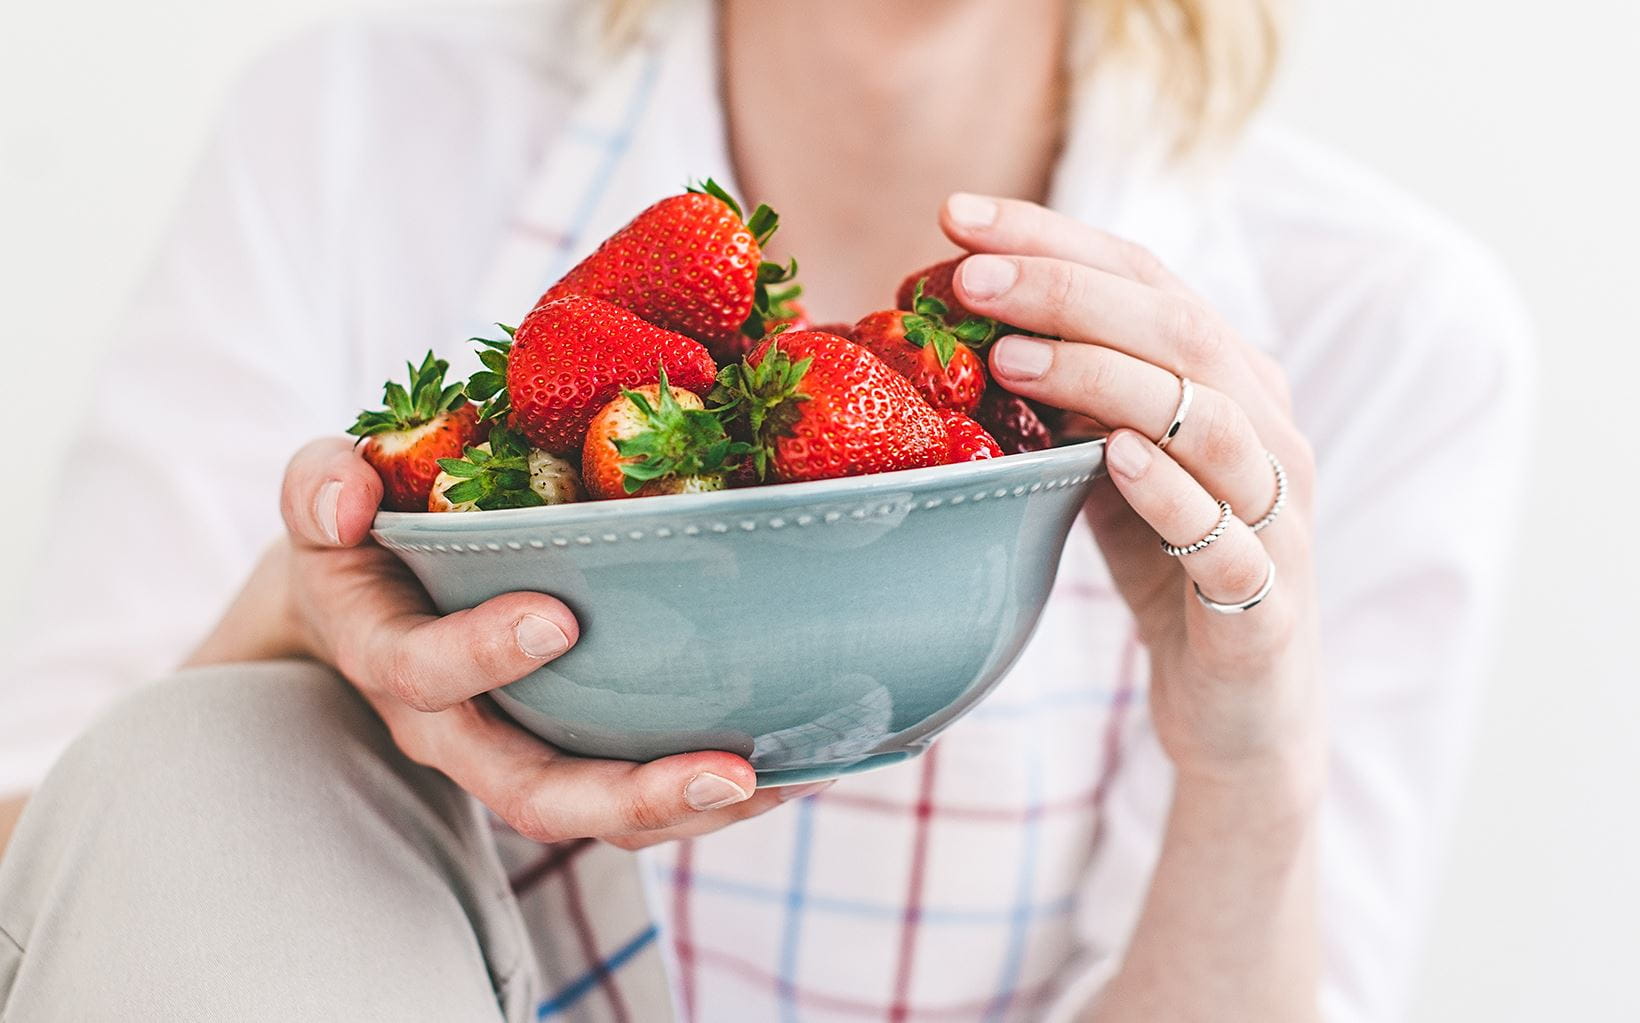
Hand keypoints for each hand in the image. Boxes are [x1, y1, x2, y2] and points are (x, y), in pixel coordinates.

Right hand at [249, 438, 816, 848]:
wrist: (366, 607)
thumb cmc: (364, 539)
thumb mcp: (325, 498)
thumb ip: (321, 485)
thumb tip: (348, 497)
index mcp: (389, 655)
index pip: (424, 673)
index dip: (482, 653)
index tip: (557, 619)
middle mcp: (452, 730)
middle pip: (531, 793)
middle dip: (628, 792)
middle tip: (727, 770)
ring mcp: (512, 757)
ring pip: (599, 820)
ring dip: (696, 812)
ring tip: (795, 780)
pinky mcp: (571, 759)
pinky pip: (636, 805)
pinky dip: (714, 796)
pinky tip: (803, 764)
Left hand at [940, 194, 1322, 793]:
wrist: (1239, 710)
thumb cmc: (1167, 569)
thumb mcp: (1108, 468)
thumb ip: (1070, 401)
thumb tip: (968, 326)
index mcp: (1229, 381)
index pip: (1145, 280)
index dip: (1054, 240)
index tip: (957, 216)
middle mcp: (1266, 430)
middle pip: (1177, 331)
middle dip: (1068, 293)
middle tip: (970, 276)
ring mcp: (1278, 515)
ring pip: (1211, 421)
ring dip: (1108, 378)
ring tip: (1012, 360)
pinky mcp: (1267, 601)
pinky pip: (1225, 538)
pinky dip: (1170, 492)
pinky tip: (1108, 459)